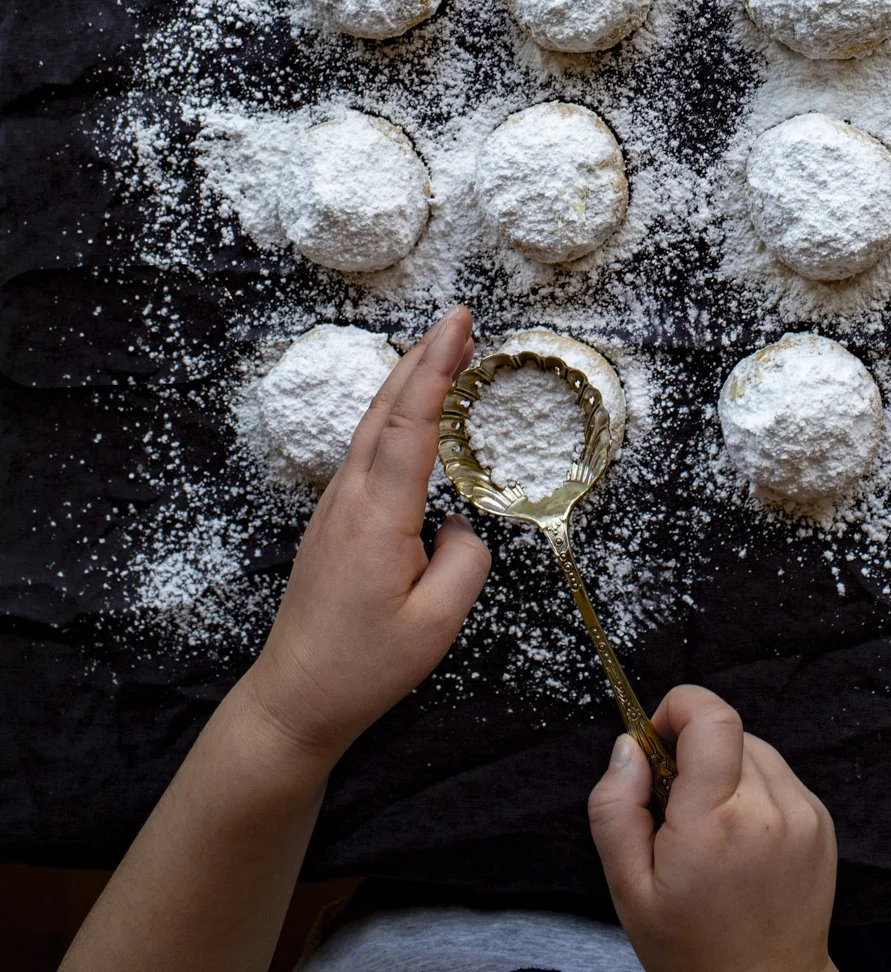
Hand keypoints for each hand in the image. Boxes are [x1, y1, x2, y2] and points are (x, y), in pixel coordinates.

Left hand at [238, 305, 490, 768]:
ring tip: (443, 354)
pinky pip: (367, 451)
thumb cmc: (365, 665)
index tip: (459, 325)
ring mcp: (335, 507)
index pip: (411, 423)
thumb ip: (466, 559)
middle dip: (423, 357)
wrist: (295, 696)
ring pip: (371, 426)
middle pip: (384, 408)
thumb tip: (461, 521)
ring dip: (407, 383)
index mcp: (377, 515)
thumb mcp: (438, 623)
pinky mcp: (333, 520)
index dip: (436, 367)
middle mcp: (350, 498)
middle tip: (459, 322)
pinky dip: (396, 417)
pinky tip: (413, 417)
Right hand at [588, 685, 837, 971]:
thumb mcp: (627, 887)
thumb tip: (629, 745)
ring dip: (726, 769)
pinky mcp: (821, 821)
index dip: (679, 708)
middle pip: (728, 731)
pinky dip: (754, 789)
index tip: (658, 739)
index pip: (712, 717)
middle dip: (695, 751)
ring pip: (754, 749)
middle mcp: (770, 809)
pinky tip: (741, 837)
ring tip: (711, 827)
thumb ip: (616, 806)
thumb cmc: (691, 946)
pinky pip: (778, 775)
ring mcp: (803, 814)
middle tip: (677, 806)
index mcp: (717, 822)